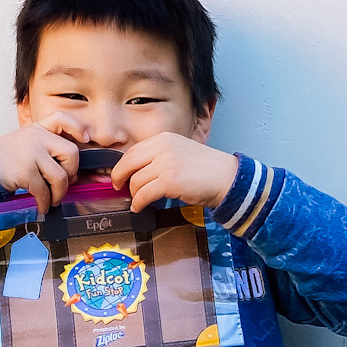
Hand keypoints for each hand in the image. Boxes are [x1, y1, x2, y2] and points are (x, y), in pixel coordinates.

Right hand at [0, 123, 81, 211]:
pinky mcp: (25, 172)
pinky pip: (45, 191)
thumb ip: (48, 150)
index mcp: (38, 128)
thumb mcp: (27, 143)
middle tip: (62, 183)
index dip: (77, 127)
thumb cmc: (8, 158)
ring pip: (61, 177)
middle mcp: (36, 137)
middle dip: (71, 173)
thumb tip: (74, 175)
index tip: (85, 139)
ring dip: (59, 193)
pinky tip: (42, 206)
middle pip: (71, 153)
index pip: (61, 118)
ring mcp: (31, 153)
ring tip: (52, 199)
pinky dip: (45, 202)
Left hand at [110, 132, 240, 211]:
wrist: (227, 178)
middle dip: (120, 177)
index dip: (122, 165)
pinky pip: (144, 194)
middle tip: (119, 187)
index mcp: (165, 139)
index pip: (133, 151)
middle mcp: (163, 147)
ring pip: (136, 181)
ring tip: (137, 201)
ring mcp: (166, 164)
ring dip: (134, 194)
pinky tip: (139, 207)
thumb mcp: (180, 152)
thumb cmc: (207, 170)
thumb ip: (160, 157)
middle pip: (129, 163)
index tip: (120, 175)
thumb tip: (137, 171)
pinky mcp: (170, 181)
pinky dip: (139, 203)